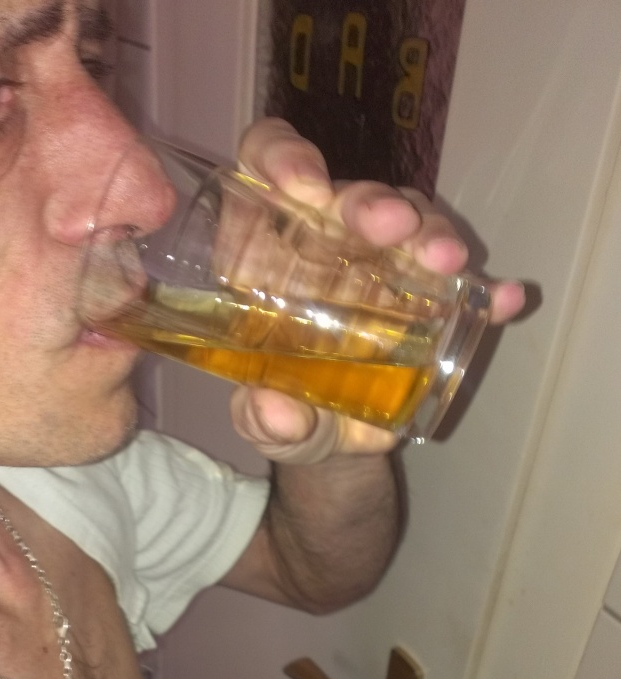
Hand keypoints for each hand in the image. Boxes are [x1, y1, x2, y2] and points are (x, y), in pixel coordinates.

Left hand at [231, 118, 526, 463]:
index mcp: (267, 249)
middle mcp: (325, 241)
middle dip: (372, 203)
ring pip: (410, 223)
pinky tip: (504, 300)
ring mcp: (382, 265)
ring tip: (447, 261)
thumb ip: (260, 416)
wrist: (328, 437)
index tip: (300, 183)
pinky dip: (485, 291)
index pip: (267, 165)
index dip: (281, 155)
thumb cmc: (279, 408)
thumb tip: (274, 412)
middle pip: (349, 196)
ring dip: (429, 234)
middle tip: (392, 225)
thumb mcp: (262, 419)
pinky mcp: (429, 302)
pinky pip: (462, 285)